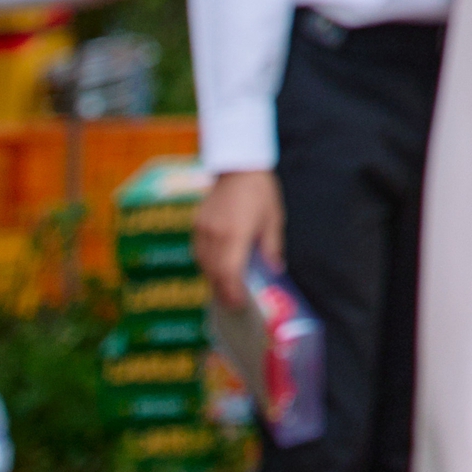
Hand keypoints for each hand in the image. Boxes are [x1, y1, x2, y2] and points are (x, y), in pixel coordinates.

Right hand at [193, 167, 282, 310]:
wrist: (237, 166)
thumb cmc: (260, 192)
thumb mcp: (273, 219)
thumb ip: (272, 247)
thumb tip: (274, 271)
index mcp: (236, 233)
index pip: (230, 272)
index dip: (233, 291)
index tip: (240, 303)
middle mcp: (215, 234)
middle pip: (215, 273)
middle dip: (223, 291)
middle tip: (234, 304)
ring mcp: (203, 230)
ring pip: (204, 265)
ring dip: (214, 280)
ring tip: (226, 290)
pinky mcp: (197, 225)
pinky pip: (199, 253)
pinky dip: (207, 265)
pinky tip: (217, 270)